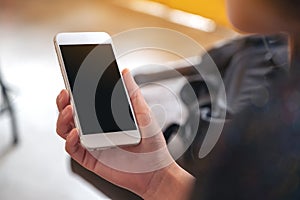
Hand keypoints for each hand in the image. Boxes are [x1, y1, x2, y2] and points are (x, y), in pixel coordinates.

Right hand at [56, 69, 194, 198]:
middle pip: (71, 113)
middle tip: (66, 92)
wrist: (155, 172)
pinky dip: (71, 140)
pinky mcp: (89, 158)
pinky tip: (77, 132)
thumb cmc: (152, 144)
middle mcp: (96, 128)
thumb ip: (132, 94)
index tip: (72, 76)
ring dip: (63, 118)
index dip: (76, 89)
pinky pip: (73, 148)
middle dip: (63, 101)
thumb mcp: (144, 115)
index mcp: (106, 116)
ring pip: (66, 129)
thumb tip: (124, 73)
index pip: (86, 100)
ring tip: (70, 109)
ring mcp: (91, 142)